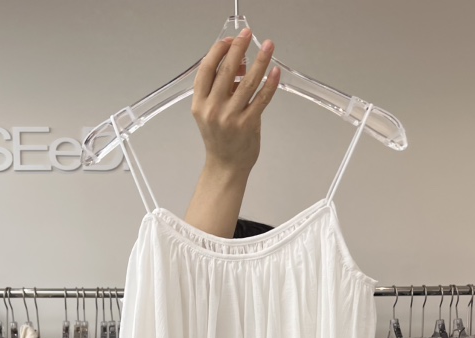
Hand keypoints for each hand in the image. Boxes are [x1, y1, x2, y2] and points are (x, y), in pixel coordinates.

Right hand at [184, 29, 279, 236]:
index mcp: (199, 104)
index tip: (229, 40)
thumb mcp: (211, 112)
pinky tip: (275, 72)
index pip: (207, 69)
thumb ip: (223, 89)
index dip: (218, 51)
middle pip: (226, 71)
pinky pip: (261, 100)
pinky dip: (270, 84)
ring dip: (260, 61)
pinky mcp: (247, 125)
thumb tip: (242, 63)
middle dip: (239, 48)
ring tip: (268, 46)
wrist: (225, 167)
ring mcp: (230, 118)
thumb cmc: (220, 139)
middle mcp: (213, 109)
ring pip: (247, 83)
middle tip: (248, 34)